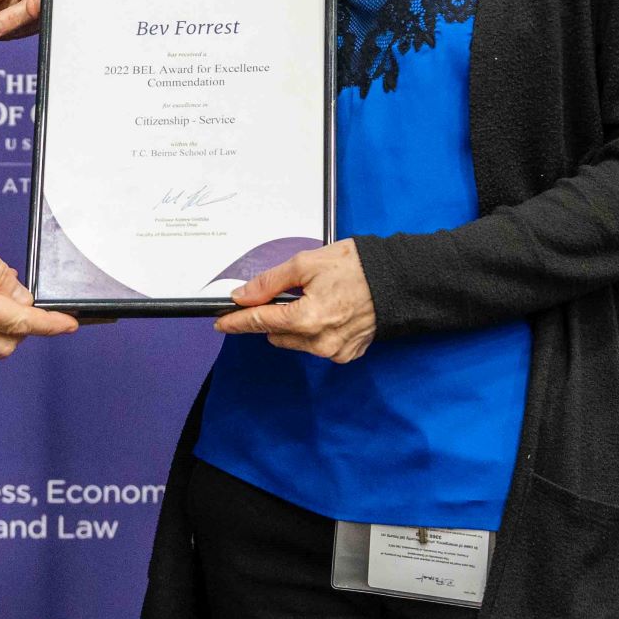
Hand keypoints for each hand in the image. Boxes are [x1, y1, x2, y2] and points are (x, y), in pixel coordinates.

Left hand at [211, 239, 375, 363]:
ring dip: (294, 324)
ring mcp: (335, 352)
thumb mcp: (306, 264)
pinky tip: (328, 311)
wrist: (397, 280)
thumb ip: (270, 282)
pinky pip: (317, 345)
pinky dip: (315, 331)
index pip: (260, 322)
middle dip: (273, 315)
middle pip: (276, 333)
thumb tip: (243, 296)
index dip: (237, 321)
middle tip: (287, 292)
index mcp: (307, 319)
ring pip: (294, 341)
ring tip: (315, 298)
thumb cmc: (356, 268)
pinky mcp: (347, 354)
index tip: (221, 322)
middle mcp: (320, 342)